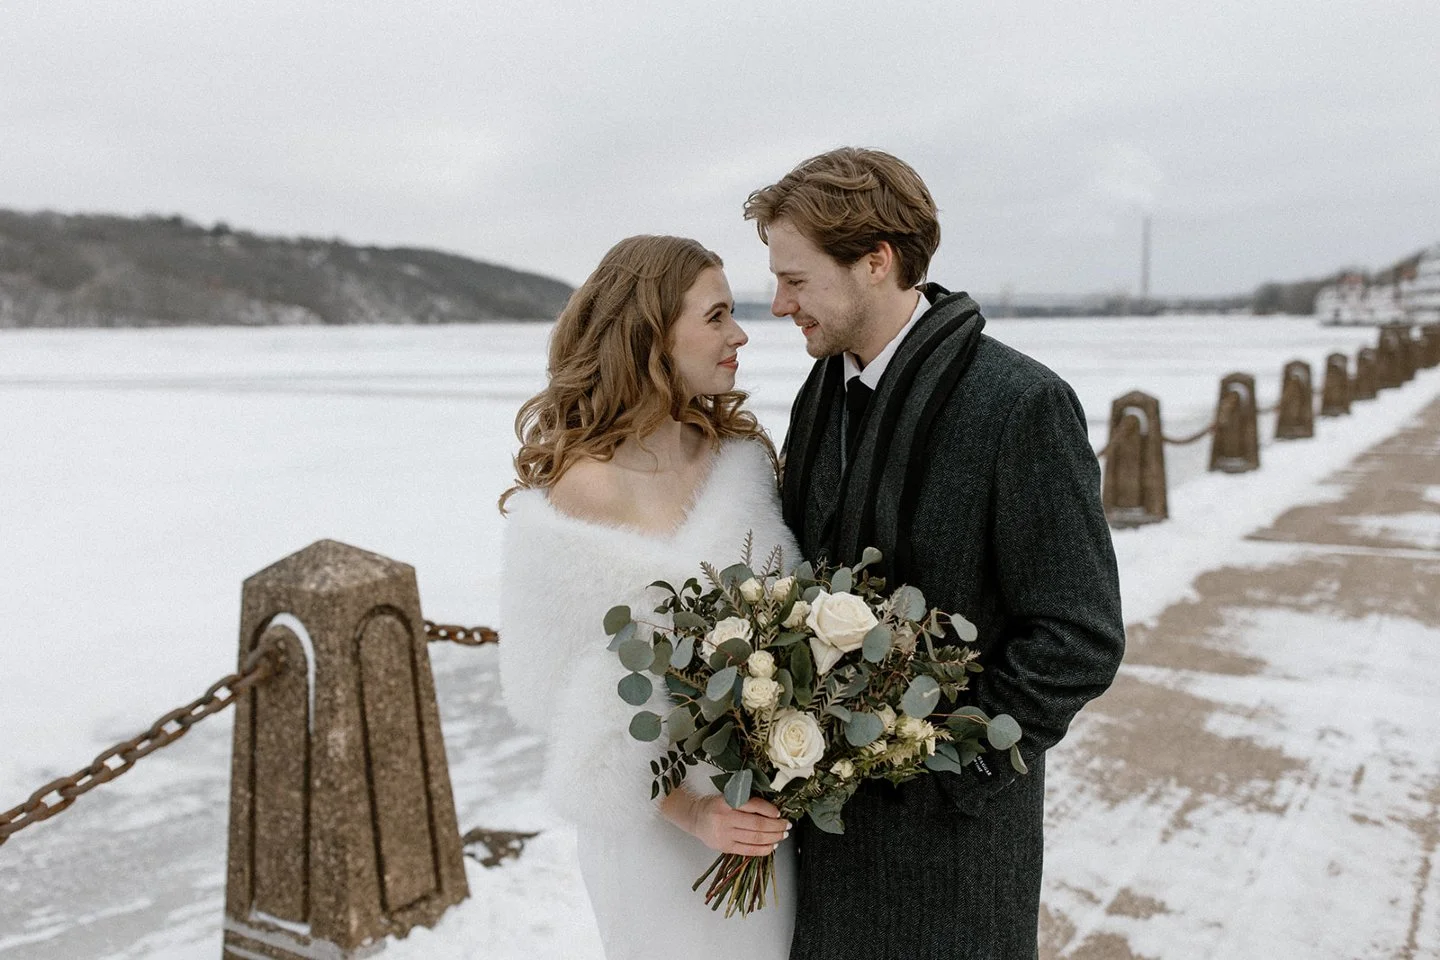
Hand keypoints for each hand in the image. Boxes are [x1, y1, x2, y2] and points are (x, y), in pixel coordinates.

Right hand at [675, 794, 790, 855]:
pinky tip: (773, 845)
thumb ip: (746, 801)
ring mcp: (725, 834)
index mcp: (726, 801)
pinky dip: (763, 849)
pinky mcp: (725, 847)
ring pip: (754, 838)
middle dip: (776, 826)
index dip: (768, 809)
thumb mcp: (728, 796)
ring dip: (773, 837)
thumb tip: (773, 810)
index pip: (753, 805)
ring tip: (783, 835)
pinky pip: (748, 850)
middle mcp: (725, 818)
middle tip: (787, 826)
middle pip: (757, 824)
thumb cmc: (716, 805)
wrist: (696, 818)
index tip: (779, 813)